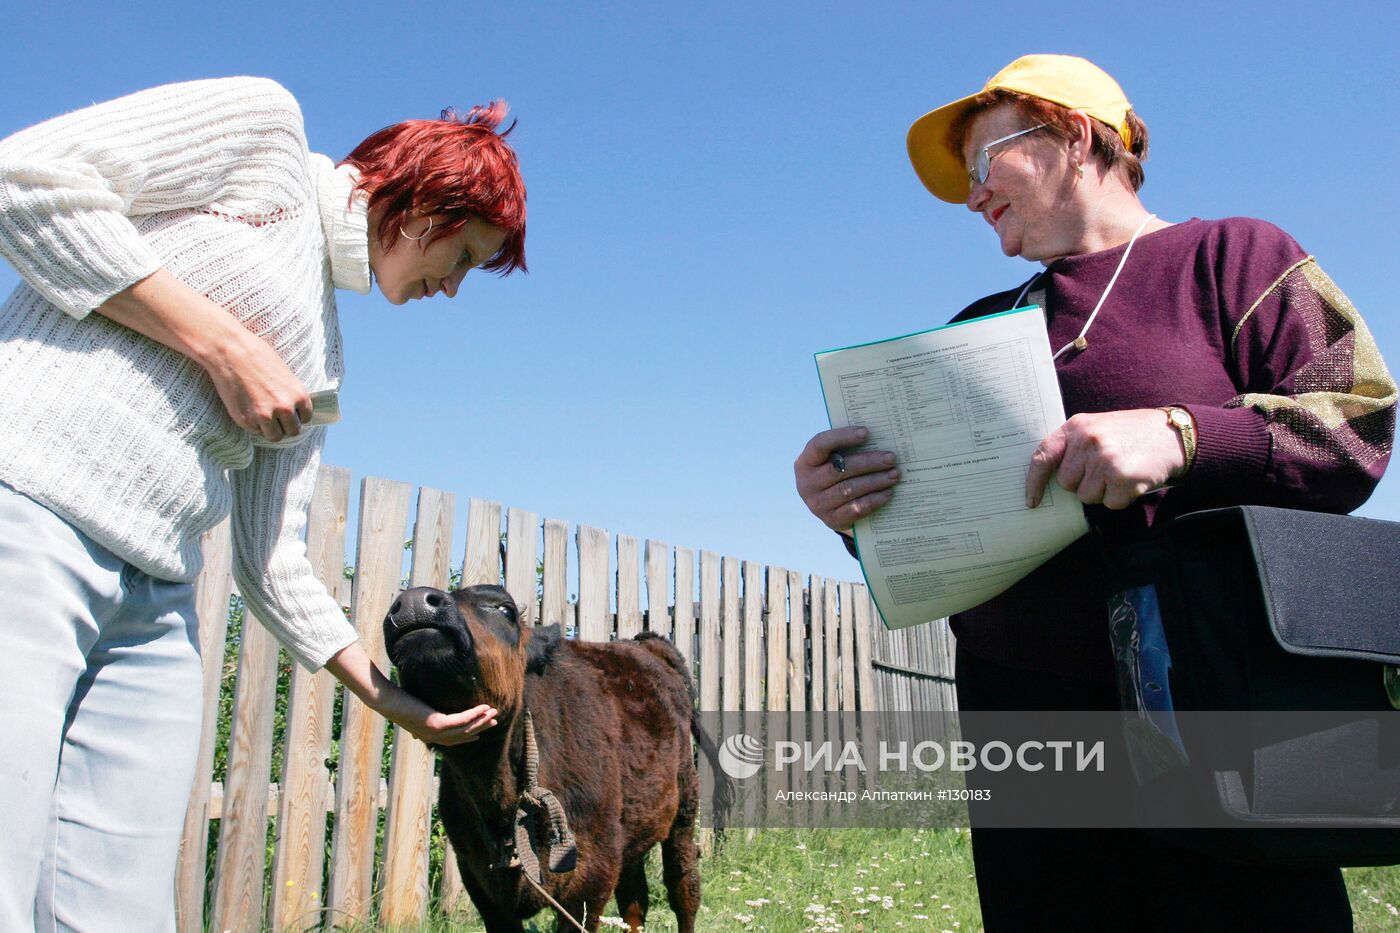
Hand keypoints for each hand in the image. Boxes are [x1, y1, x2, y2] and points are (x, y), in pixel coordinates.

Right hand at [95, 269, 312, 442]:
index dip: (299, 413)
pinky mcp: (241, 418)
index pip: (308, 414)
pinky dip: (252, 430)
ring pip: (276, 438)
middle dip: (286, 425)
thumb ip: (283, 377)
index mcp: (293, 388)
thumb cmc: (246, 345)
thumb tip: (289, 385)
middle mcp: (281, 404)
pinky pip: (255, 435)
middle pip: (294, 432)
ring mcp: (262, 413)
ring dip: (269, 431)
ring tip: (257, 413)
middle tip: (272, 413)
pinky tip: (245, 414)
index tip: (291, 406)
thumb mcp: (273, 357)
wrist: (217, 342)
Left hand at [324, 641, 497, 746]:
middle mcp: (431, 736)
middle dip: (480, 728)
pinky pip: (461, 720)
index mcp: (427, 734)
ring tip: (494, 713)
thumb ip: (424, 708)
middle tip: (494, 722)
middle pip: (462, 736)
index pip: (452, 740)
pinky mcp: (436, 724)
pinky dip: (475, 714)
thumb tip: (429, 703)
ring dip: (481, 721)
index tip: (480, 734)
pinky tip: (484, 707)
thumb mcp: (414, 704)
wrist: (385, 699)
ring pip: (465, 729)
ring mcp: (434, 732)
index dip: (468, 736)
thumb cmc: (397, 698)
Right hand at [794, 426, 899, 532]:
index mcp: (806, 462)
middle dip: (868, 462)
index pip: (820, 444)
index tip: (866, 432)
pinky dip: (874, 500)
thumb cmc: (835, 474)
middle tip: (891, 458)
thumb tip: (878, 437)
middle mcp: (807, 483)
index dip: (842, 437)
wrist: (827, 507)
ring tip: (894, 474)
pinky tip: (888, 493)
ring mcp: (817, 504)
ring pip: (849, 489)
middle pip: (840, 469)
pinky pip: (855, 509)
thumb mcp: (832, 460)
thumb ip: (846, 449)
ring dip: (875, 481)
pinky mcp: (831, 520)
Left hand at [1026, 409, 1186, 510]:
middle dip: (1084, 483)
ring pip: (1087, 497)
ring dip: (1104, 492)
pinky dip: (1121, 498)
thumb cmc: (1130, 434)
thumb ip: (1073, 446)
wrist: (1172, 434)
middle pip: (1067, 483)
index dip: (1034, 481)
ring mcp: (1105, 459)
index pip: (1043, 455)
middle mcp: (1088, 441)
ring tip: (1120, 471)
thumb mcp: (1097, 427)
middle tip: (1105, 469)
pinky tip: (1132, 480)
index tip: (1032, 500)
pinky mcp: (1123, 478)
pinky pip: (1109, 504)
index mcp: (1076, 426)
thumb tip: (1049, 479)